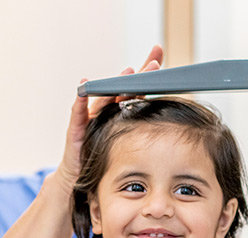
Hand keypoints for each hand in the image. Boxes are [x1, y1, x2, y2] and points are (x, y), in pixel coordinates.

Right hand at [55, 45, 164, 191]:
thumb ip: (142, 133)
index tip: (158, 52)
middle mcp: (105, 110)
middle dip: (137, 76)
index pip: (134, 87)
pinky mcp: (76, 130)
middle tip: (153, 65)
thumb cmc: (101, 158)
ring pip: (103, 98)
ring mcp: (90, 118)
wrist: (78, 175)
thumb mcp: (125, 144)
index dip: (146, 71)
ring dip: (115, 84)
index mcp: (119, 111)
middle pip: (121, 88)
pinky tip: (83, 87)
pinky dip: (80, 101)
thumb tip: (171, 126)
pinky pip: (78, 114)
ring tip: (128, 73)